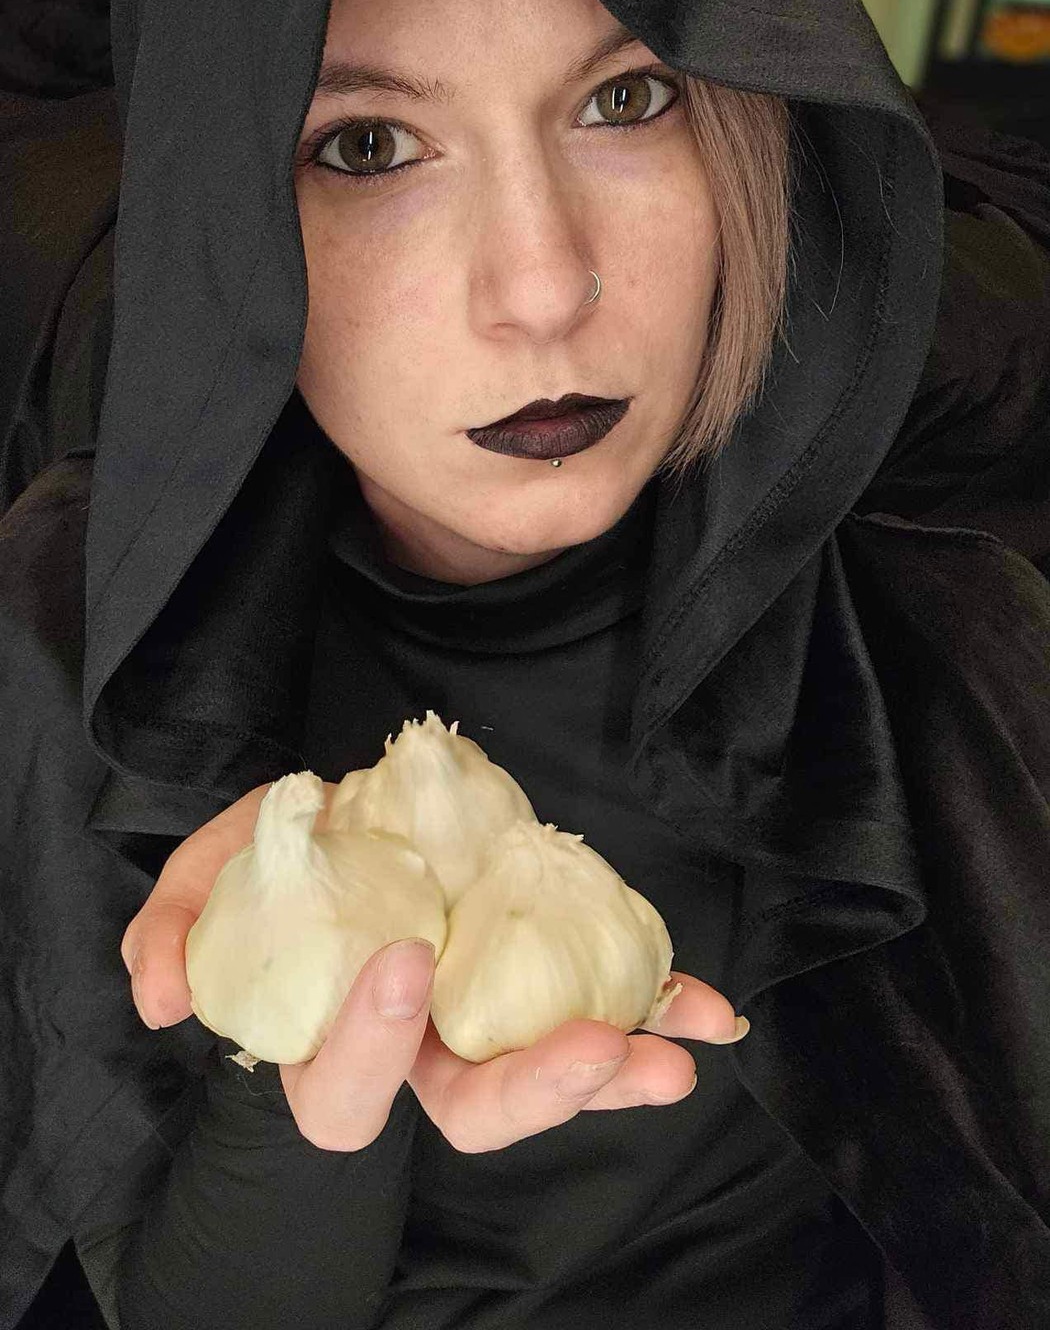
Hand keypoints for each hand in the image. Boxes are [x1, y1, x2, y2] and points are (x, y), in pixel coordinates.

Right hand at [122, 784, 748, 1154]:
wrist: (356, 816)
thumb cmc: (276, 866)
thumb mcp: (206, 880)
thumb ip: (170, 932)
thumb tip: (160, 998)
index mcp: (338, 1041)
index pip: (346, 1090)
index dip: (371, 1042)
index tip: (402, 957)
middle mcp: (422, 1050)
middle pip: (474, 1112)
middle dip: (537, 1092)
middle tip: (596, 1051)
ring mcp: (489, 1015)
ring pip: (553, 1074)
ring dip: (620, 1066)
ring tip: (676, 1049)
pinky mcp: (542, 970)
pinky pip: (607, 1002)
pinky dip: (662, 1009)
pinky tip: (712, 1012)